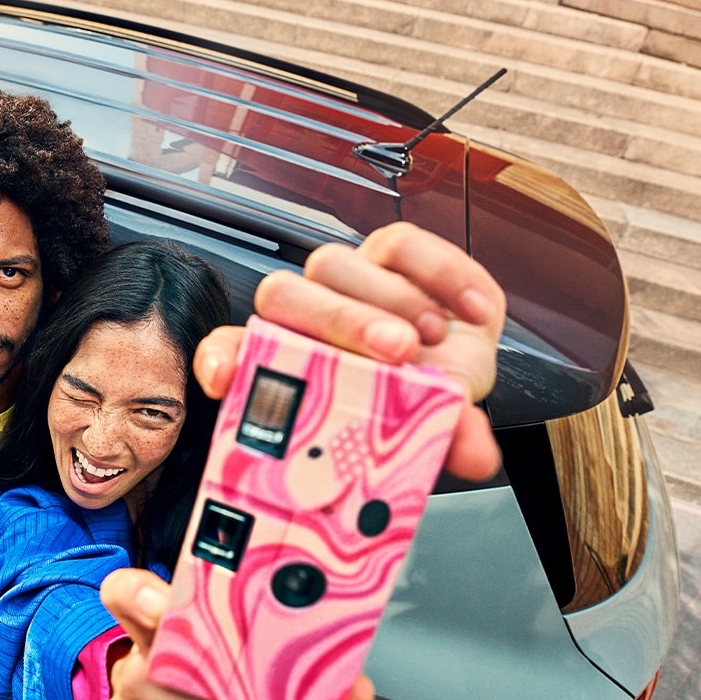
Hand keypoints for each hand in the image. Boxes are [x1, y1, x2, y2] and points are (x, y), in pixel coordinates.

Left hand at [198, 222, 506, 482]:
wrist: (461, 369)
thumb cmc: (420, 403)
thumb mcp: (424, 432)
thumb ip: (441, 442)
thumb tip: (479, 456)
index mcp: (292, 361)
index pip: (230, 351)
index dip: (221, 360)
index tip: (225, 381)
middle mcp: (308, 314)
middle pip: (285, 296)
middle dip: (340, 322)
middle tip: (398, 353)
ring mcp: (346, 279)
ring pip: (335, 265)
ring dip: (389, 300)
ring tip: (435, 337)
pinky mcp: (391, 251)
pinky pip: (400, 243)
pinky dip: (440, 273)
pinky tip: (470, 311)